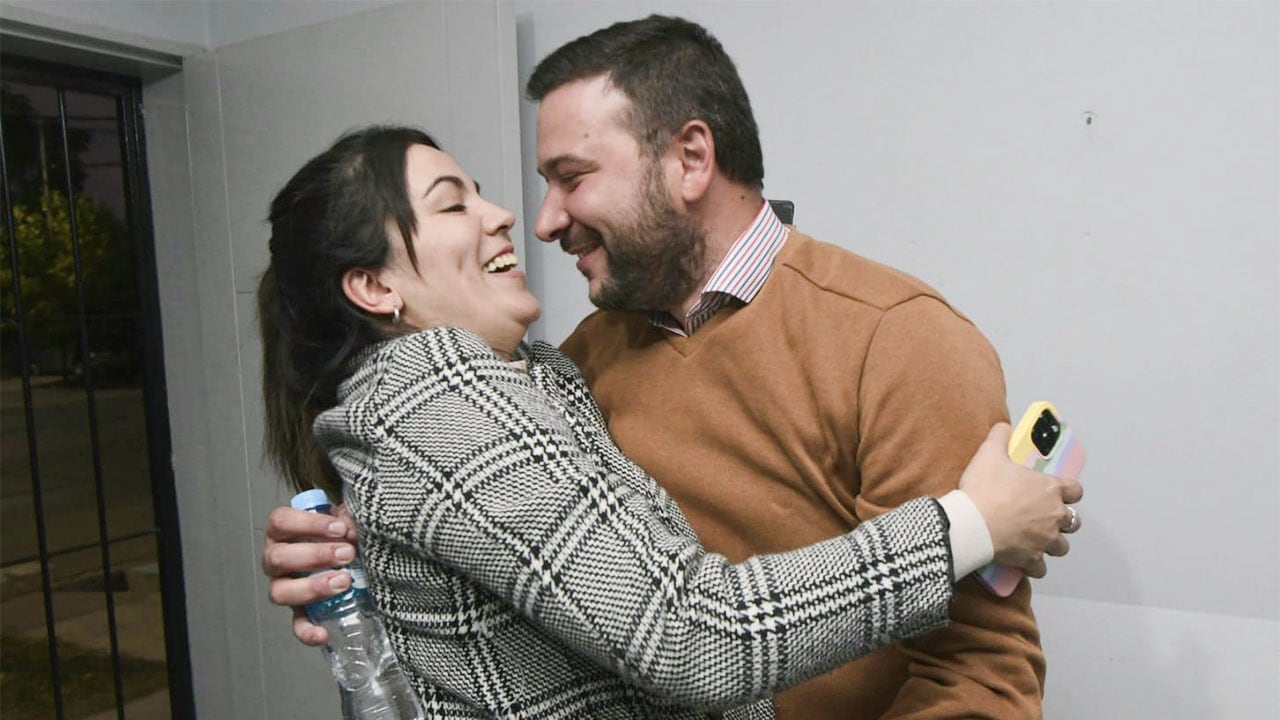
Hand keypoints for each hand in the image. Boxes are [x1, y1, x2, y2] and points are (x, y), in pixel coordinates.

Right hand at [262, 504, 358, 645]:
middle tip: (347, 554)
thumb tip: (352, 530)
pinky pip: (296, 624)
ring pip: (280, 592)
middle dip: (315, 555)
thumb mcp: (344, 521)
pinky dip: (307, 632)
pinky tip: (323, 633)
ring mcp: (284, 586)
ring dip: (312, 587)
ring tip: (343, 582)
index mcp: (282, 532)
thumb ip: (347, 519)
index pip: (281, 521)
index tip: (339, 528)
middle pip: (278, 557)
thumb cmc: (339, 534)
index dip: (308, 524)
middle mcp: (276, 559)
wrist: (349, 554)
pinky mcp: (298, 611)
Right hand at [959, 423, 1083, 577]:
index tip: (1060, 491)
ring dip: (1052, 544)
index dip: (1070, 491)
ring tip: (1038, 540)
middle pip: (1074, 521)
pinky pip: (1041, 568)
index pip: (1076, 490)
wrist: (972, 522)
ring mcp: (1044, 539)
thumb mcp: (989, 454)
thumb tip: (1004, 427)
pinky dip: (1035, 566)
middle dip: (1063, 521)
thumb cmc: (984, 488)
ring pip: (1062, 547)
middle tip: (1046, 517)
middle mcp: (1053, 515)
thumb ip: (1000, 437)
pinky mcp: (1031, 559)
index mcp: (1049, 489)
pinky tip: (1025, 561)